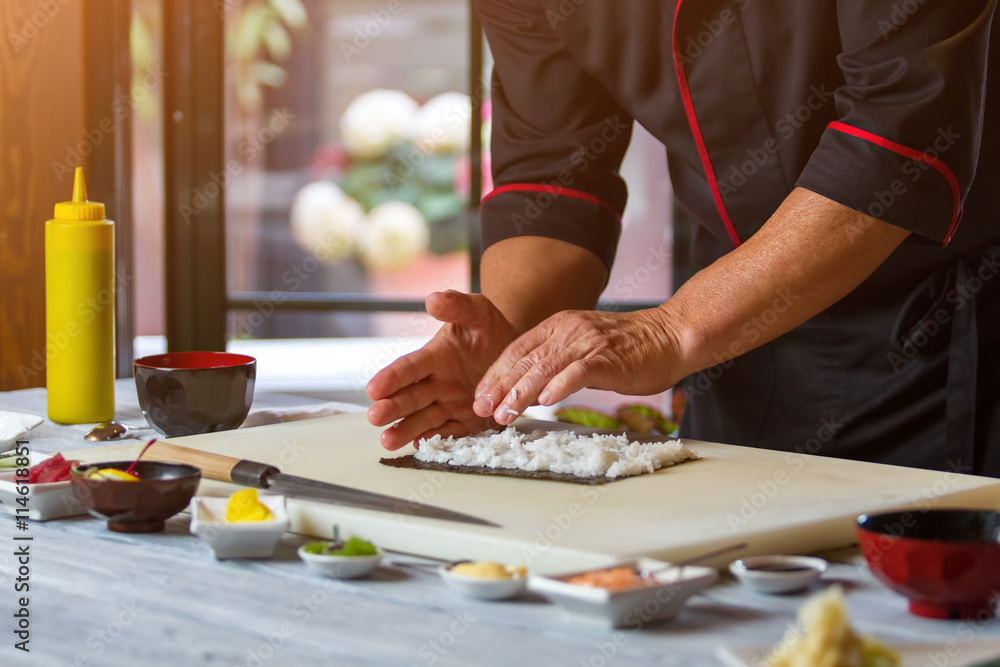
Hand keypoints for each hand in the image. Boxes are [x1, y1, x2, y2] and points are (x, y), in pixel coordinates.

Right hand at [366, 290, 517, 449]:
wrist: (515, 352)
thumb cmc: (490, 329)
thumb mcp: (478, 312)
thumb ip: (457, 306)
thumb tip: (432, 300)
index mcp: (434, 357)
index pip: (409, 368)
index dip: (391, 378)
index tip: (374, 388)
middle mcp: (437, 383)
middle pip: (410, 397)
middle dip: (392, 407)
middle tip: (375, 417)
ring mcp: (450, 404)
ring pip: (424, 419)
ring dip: (405, 430)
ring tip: (387, 441)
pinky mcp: (467, 421)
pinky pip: (451, 432)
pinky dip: (438, 439)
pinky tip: (421, 446)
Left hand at [473, 309, 681, 424]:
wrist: (670, 335)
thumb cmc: (629, 348)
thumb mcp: (583, 348)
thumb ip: (557, 363)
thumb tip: (530, 390)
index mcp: (558, 326)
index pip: (516, 350)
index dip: (495, 374)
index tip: (480, 397)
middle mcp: (568, 330)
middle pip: (525, 360)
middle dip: (499, 388)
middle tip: (482, 410)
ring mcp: (588, 342)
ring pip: (545, 367)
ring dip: (521, 393)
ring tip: (505, 414)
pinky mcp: (608, 358)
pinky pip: (578, 372)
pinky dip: (560, 386)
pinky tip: (545, 402)